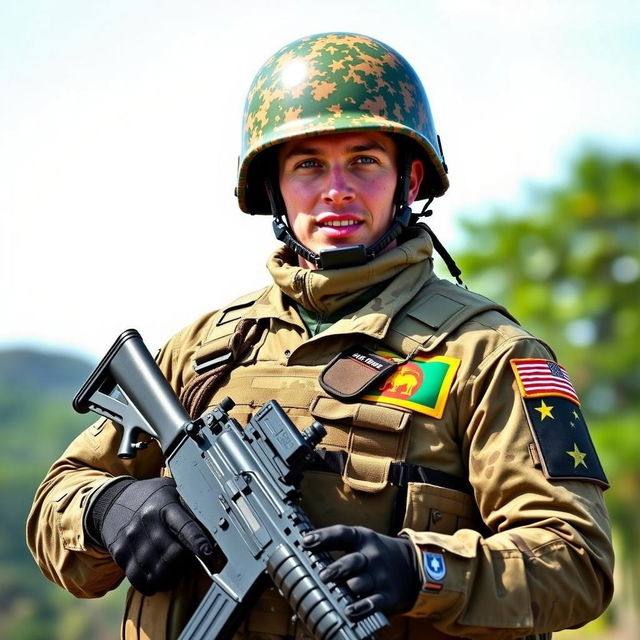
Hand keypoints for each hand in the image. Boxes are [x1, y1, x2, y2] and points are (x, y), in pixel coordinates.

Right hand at [90, 477, 212, 594]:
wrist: (113, 500)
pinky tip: (156, 581)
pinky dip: (150, 584)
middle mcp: (146, 521)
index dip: (196, 541)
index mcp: (164, 504)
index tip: (207, 553)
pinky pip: (137, 577)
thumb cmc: (152, 497)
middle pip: (171, 554)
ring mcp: (131, 538)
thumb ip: (190, 506)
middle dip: (183, 563)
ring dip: (169, 577)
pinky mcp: (119, 552)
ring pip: (155, 570)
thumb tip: (215, 524)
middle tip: (187, 563)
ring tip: (174, 574)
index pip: (183, 526)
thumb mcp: (173, 491)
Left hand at [302, 525, 420, 619]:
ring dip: (347, 589)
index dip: (323, 536)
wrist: (410, 564)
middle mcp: (371, 556)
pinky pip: (373, 603)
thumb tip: (303, 549)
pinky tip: (349, 611)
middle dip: (336, 569)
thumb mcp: (360, 540)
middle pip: (352, 561)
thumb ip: (335, 544)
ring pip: (360, 583)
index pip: (341, 533)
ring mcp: (380, 576)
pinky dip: (361, 608)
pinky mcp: (387, 595)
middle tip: (322, 576)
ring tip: (334, 594)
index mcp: (362, 538)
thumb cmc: (374, 552)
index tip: (305, 541)